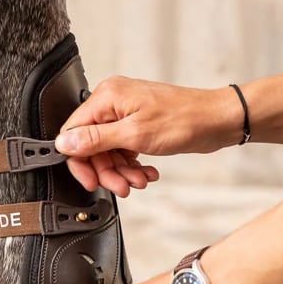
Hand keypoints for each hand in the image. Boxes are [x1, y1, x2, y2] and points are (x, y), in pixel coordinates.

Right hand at [54, 77, 242, 195]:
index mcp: (107, 97)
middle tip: (121, 186)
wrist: (218, 121)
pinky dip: (131, 164)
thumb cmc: (185, 119)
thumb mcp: (135, 134)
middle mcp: (112, 102)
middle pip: (91, 145)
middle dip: (106, 170)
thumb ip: (96, 139)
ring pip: (107, 151)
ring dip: (121, 171)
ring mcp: (124, 114)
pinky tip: (145, 172)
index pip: (74, 132)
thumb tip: (65, 143)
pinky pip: (122, 149)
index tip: (90, 180)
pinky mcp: (136, 124)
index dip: (79, 161)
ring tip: (138, 180)